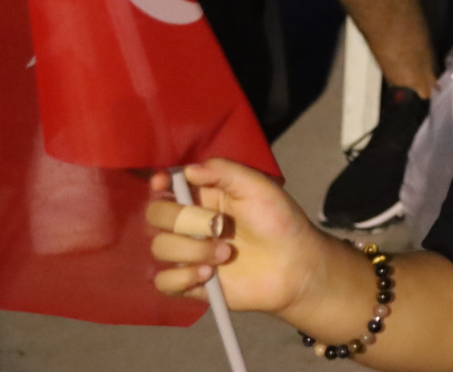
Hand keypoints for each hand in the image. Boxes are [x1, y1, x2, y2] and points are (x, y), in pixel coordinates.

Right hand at [146, 159, 329, 314]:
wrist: (295, 265)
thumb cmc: (280, 221)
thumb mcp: (258, 187)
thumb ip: (225, 172)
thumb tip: (188, 170)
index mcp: (205, 195)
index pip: (168, 186)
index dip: (160, 184)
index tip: (163, 184)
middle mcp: (191, 223)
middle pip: (156, 215)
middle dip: (182, 219)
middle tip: (218, 226)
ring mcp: (188, 253)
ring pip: (160, 247)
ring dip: (192, 250)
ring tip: (226, 253)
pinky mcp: (190, 282)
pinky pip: (163, 281)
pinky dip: (182, 278)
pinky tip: (209, 274)